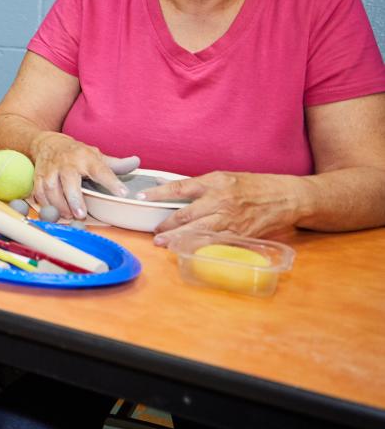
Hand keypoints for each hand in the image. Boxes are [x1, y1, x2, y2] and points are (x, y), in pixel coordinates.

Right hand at [28, 131, 138, 219]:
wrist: (47, 143)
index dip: (112, 182)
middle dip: (74, 198)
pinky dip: (44, 203)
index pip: (101, 170)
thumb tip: (136, 162)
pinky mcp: (38, 176)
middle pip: (69, 180)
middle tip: (81, 214)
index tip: (123, 193)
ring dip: (59, 204)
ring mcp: (51, 169)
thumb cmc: (75, 152)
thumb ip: (116, 164)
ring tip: (68, 215)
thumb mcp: (96, 154)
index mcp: (86, 158)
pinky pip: (38, 191)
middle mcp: (68, 163)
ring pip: (51, 187)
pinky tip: (53, 211)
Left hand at [145, 171, 303, 245]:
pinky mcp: (239, 234)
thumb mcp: (225, 177)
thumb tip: (172, 190)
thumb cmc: (255, 186)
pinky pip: (215, 243)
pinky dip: (200, 247)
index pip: (179, 188)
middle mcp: (220, 201)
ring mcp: (229, 219)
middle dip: (166, 225)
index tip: (142, 198)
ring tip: (163, 243)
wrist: (287, 197)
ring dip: (177, 239)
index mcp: (214, 182)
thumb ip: (200, 185)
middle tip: (153, 232)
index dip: (158, 193)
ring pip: (197, 232)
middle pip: (185, 215)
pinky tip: (189, 251)